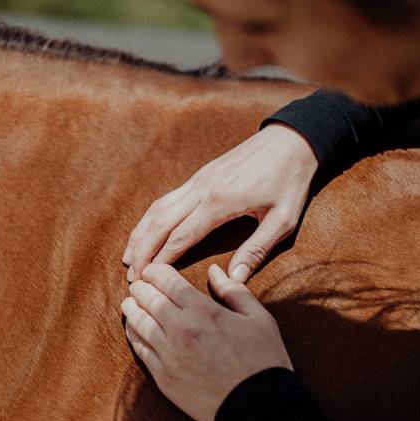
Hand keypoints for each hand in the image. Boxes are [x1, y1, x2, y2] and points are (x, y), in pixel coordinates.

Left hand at [121, 263, 292, 420]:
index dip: (154, 271)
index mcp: (204, 311)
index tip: (152, 270)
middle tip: (139, 285)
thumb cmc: (263, 360)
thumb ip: (234, 290)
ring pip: (136, 322)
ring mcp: (169, 354)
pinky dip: (134, 334)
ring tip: (131, 303)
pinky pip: (139, 348)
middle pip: (146, 298)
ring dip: (131, 308)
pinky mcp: (163, 376)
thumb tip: (214, 271)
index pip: (166, 280)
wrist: (258, 407)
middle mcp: (181, 329)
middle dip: (140, 287)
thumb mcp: (259, 318)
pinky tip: (135, 329)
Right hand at [123, 124, 317, 283]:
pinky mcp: (200, 175)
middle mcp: (201, 189)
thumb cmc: (290, 181)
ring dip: (140, 234)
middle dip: (142, 251)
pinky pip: (167, 199)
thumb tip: (234, 279)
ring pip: (158, 208)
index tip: (148, 280)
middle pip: (159, 222)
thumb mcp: (282, 220)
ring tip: (128, 258)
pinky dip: (151, 218)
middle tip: (131, 276)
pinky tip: (145, 232)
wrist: (291, 140)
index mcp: (220, 202)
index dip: (161, 260)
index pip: (181, 236)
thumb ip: (256, 250)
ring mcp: (198, 180)